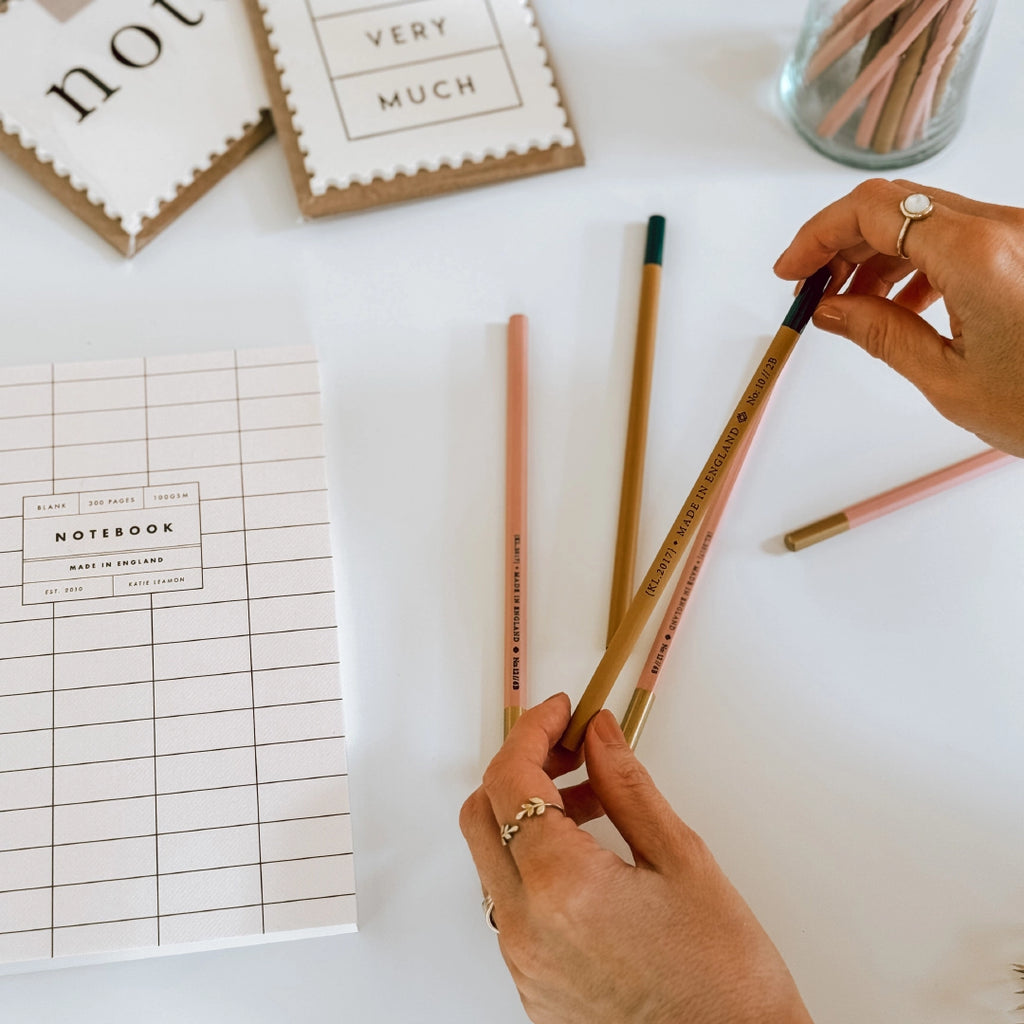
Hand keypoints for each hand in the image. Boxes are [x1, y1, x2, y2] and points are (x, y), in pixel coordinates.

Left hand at [460, 695, 812, 1023]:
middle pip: (482, 815)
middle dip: (520, 768)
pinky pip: (511, 905)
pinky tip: (587, 858)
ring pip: (493, 860)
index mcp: (561, 886)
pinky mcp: (532, 987)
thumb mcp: (682, 860)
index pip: (511, 779)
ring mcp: (522, 962)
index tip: (560, 712)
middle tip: (570, 750)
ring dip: (528, 816)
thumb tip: (597, 734)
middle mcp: (525, 928)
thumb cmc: (723, 980)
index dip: (532, 732)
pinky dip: (534, 864)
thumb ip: (627, 786)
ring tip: (595, 803)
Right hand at [773, 178, 1023, 456]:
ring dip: (878, 253)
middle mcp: (1003, 228)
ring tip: (852, 304)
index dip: (819, 235)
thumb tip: (833, 310)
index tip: (790, 270)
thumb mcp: (948, 379)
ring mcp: (1021, 234)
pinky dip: (919, 260)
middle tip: (812, 288)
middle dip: (843, 243)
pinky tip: (903, 303)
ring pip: (927, 218)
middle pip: (898, 207)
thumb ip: (882, 334)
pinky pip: (960, 235)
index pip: (874, 212)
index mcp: (976, 255)